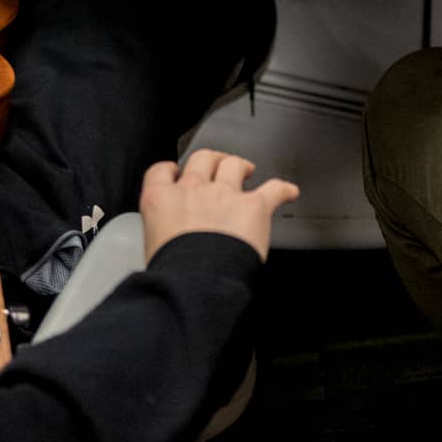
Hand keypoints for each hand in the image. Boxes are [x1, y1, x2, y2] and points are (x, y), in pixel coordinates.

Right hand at [141, 148, 298, 263]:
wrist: (196, 282)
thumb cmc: (173, 273)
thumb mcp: (152, 248)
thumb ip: (162, 235)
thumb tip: (170, 245)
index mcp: (161, 201)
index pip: (161, 171)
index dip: (170, 170)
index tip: (175, 173)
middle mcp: (193, 190)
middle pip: (203, 158)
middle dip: (211, 160)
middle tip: (217, 168)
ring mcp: (224, 194)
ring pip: (234, 164)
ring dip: (241, 166)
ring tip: (247, 171)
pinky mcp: (254, 206)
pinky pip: (274, 189)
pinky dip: (284, 190)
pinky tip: (289, 192)